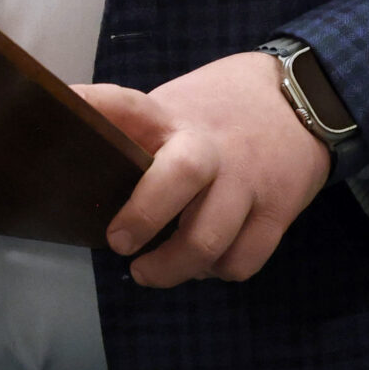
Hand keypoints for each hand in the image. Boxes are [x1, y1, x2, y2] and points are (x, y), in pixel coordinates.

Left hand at [76, 51, 330, 286]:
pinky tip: (204, 265)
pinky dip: (217, 271)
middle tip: (118, 244)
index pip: (126, 105)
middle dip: (145, 216)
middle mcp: (210, 146)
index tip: (62, 111)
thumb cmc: (221, 107)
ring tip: (148, 271)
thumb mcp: (178, 104)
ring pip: (209, 240)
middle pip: (179, 175)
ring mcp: (247, 181)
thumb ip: (142, 134)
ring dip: (174, 268)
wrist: (306, 97)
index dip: (92, 106)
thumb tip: (82, 165)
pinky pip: (242, 261)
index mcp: (173, 115)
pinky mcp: (278, 211)